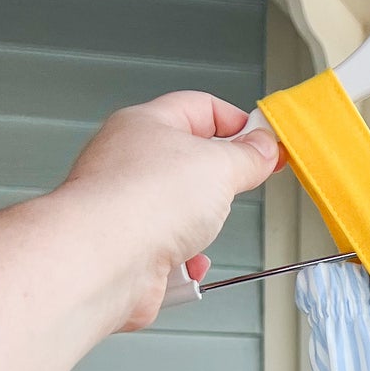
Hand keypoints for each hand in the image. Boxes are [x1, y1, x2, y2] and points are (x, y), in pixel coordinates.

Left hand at [57, 92, 280, 330]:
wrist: (104, 261)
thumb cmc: (142, 202)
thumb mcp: (218, 166)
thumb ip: (248, 156)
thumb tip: (263, 149)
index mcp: (146, 124)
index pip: (200, 107)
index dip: (237, 122)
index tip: (264, 142)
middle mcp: (128, 161)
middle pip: (189, 163)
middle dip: (219, 183)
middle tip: (236, 189)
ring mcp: (124, 205)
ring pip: (180, 211)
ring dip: (201, 228)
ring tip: (199, 231)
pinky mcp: (126, 247)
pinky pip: (168, 250)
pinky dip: (184, 261)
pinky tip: (184, 262)